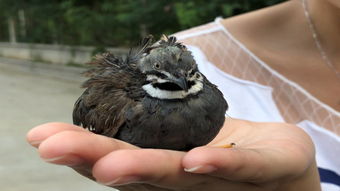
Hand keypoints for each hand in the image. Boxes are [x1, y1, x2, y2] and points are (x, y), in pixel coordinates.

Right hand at [26, 118, 320, 190]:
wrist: (282, 167)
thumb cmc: (228, 150)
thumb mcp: (186, 130)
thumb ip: (154, 126)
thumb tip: (117, 103)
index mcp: (164, 166)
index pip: (119, 155)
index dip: (82, 148)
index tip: (43, 136)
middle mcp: (183, 181)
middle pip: (138, 170)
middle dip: (95, 159)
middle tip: (54, 148)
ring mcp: (219, 181)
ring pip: (179, 176)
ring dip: (144, 169)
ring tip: (111, 164)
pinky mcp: (261, 171)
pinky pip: (238, 168)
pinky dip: (214, 164)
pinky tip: (191, 160)